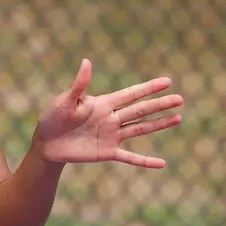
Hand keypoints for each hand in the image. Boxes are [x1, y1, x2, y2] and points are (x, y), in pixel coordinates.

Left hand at [35, 59, 183, 168]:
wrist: (46, 143)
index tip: (167, 82)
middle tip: (179, 99)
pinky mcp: (107, 152)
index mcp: (103, 104)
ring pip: (140, 128)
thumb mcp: (64, 101)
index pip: (130, 94)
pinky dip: (145, 161)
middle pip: (140, 110)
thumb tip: (86, 62)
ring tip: (178, 118)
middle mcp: (111, 118)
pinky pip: (130, 157)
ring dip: (159, 124)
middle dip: (159, 104)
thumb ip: (78, 85)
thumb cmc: (52, 118)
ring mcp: (111, 135)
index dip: (148, 88)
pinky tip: (162, 163)